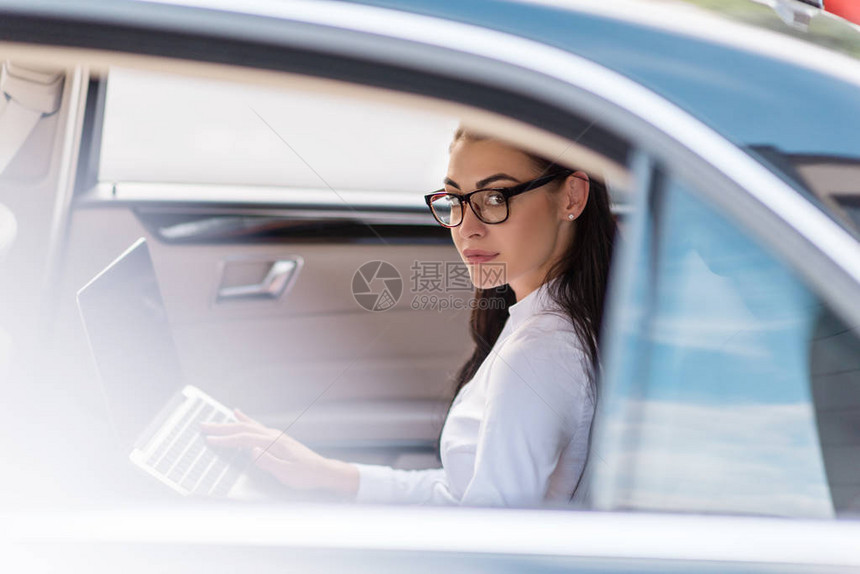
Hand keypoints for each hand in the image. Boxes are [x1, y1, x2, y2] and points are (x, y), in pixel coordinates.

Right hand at [200, 409, 358, 497]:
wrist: (321, 470)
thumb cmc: (305, 474)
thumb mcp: (286, 473)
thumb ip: (268, 461)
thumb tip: (251, 451)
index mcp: (273, 443)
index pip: (244, 439)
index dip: (226, 440)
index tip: (209, 440)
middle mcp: (273, 435)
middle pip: (242, 428)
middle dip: (221, 427)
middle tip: (202, 425)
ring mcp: (274, 434)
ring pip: (247, 425)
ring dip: (228, 423)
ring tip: (212, 422)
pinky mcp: (276, 437)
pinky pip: (255, 425)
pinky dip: (244, 419)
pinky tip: (237, 413)